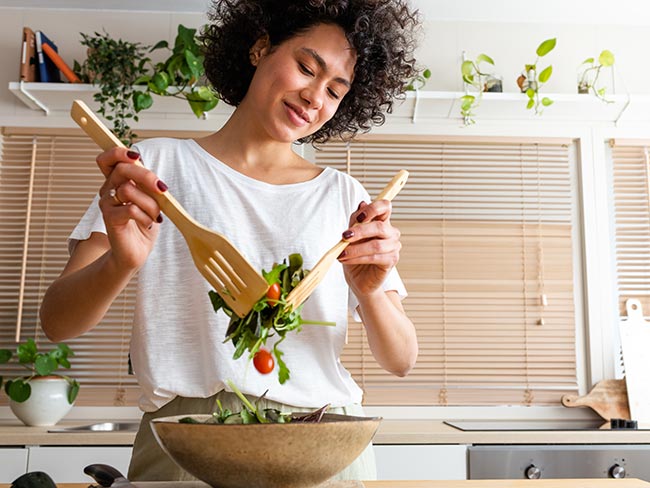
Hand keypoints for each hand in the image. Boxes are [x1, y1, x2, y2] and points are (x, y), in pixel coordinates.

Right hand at [96, 147, 166, 270]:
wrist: (135, 252)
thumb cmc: (143, 224)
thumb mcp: (150, 200)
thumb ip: (147, 185)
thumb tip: (154, 176)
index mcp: (117, 182)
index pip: (107, 159)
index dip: (119, 153)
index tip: (136, 156)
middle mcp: (108, 190)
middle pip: (122, 169)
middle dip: (146, 176)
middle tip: (162, 190)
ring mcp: (107, 204)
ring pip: (129, 189)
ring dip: (150, 203)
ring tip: (155, 215)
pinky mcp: (110, 219)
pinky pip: (131, 209)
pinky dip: (145, 216)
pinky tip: (148, 223)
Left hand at [338, 200, 401, 297]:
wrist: (358, 277)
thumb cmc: (356, 254)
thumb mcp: (351, 234)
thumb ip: (356, 220)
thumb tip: (362, 204)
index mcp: (382, 221)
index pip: (385, 206)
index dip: (373, 208)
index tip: (359, 217)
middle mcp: (391, 232)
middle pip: (379, 226)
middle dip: (359, 231)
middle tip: (344, 236)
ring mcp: (393, 247)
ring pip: (376, 245)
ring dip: (355, 249)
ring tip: (341, 253)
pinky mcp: (391, 261)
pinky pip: (374, 257)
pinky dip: (357, 258)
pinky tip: (346, 259)